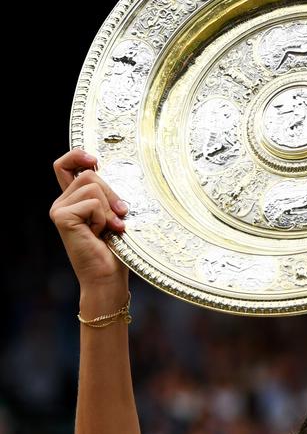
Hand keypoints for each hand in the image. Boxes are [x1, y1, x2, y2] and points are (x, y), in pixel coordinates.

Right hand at [50, 150, 128, 293]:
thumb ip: (108, 196)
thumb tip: (114, 172)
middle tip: (121, 216)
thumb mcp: (114, 216)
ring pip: (93, 186)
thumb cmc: (114, 251)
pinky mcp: (62, 217)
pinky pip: (92, 202)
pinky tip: (101, 234)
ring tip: (110, 229)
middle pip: (89, 174)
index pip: (64, 166)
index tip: (94, 159)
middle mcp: (62, 203)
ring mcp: (58, 210)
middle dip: (112, 193)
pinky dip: (104, 217)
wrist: (107, 278)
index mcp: (73, 201)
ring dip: (109, 208)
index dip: (77, 156)